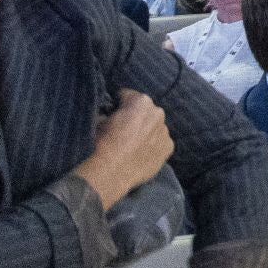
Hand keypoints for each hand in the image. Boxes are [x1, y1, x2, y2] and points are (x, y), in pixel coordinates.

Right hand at [76, 90, 173, 210]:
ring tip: (133, 144)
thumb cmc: (102, 143)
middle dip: (135, 117)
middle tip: (123, 130)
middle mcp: (158, 112)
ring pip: (155, 126)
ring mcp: (165, 130)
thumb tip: (110, 114)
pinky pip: (160, 142)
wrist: (110, 172)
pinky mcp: (169, 147)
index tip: (112, 113)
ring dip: (146, 131)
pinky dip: (153, 145)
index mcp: (141, 101)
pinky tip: (141, 154)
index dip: (117, 104)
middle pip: (145, 110)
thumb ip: (109, 112)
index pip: (127, 96)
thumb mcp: (99, 120)